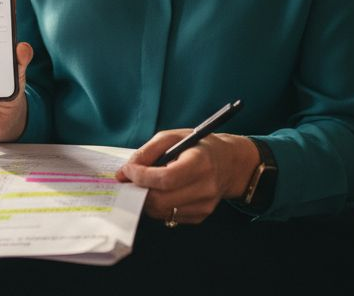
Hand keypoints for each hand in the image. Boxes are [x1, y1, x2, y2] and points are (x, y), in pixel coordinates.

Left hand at [115, 131, 260, 224]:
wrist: (229, 163)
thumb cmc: (198, 146)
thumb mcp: (173, 137)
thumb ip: (147, 152)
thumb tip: (124, 172)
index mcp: (201, 163)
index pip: (166, 178)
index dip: (142, 176)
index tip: (127, 171)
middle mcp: (205, 187)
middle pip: (161, 200)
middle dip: (139, 191)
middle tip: (131, 180)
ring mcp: (204, 205)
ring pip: (161, 211)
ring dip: (147, 199)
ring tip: (147, 184)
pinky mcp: (201, 216)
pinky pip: (169, 217)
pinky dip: (158, 206)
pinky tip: (163, 192)